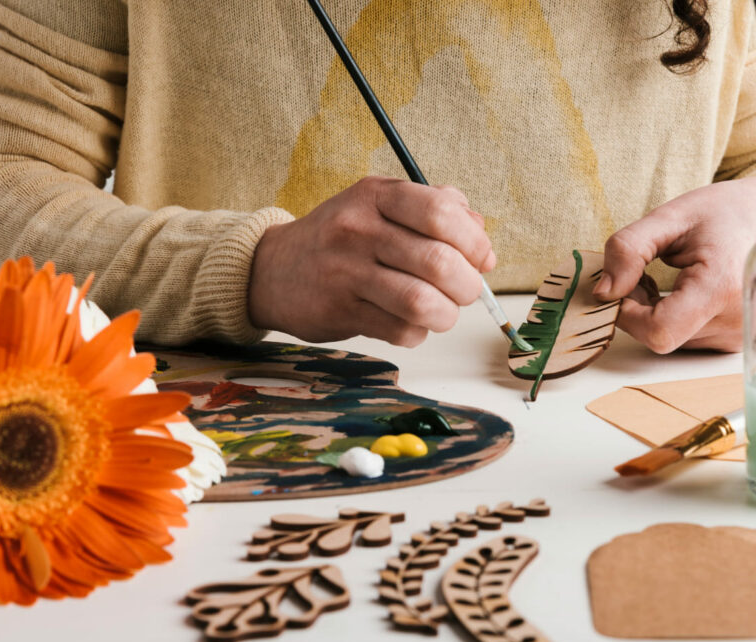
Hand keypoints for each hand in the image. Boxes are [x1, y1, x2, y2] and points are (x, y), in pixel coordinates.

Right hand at [248, 176, 494, 346]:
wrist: (273, 269)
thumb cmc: (341, 238)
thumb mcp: (382, 206)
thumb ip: (435, 211)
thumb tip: (483, 242)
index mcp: (377, 195)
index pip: (441, 213)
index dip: (474, 241)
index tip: (481, 259)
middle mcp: (359, 229)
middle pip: (438, 262)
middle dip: (467, 285)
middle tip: (465, 292)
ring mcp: (347, 272)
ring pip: (421, 302)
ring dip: (446, 315)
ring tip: (442, 312)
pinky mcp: (340, 310)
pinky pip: (399, 330)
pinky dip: (417, 333)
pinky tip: (409, 323)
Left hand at [593, 175, 755, 352]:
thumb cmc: (730, 211)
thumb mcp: (672, 217)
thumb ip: (629, 249)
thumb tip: (603, 291)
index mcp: (722, 287)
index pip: (657, 331)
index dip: (628, 314)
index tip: (624, 286)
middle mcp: (739, 320)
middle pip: (663, 336)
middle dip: (641, 308)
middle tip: (646, 272)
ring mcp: (745, 335)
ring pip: (676, 340)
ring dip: (660, 314)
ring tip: (675, 277)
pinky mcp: (744, 341)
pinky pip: (694, 340)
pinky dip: (681, 320)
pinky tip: (690, 292)